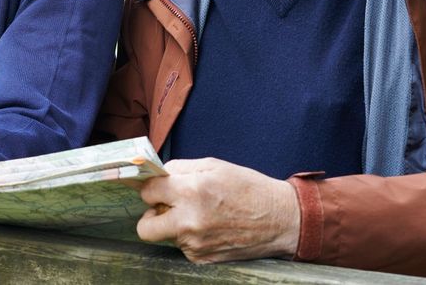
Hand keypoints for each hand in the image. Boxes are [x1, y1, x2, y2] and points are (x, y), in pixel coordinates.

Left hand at [136, 158, 299, 262]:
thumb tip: (157, 175)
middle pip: (144, 227)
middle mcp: (189, 222)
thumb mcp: (214, 165)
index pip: (147, 192)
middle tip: (165, 208)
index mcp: (190, 192)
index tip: (157, 188)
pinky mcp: (203, 259)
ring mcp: (196, 245)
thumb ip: (180, 168)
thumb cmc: (249, 189)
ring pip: (166, 236)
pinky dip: (190, 239)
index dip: (151, 187)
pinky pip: (183, 248)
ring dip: (175, 226)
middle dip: (151, 216)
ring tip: (200, 215)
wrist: (281, 220)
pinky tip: (210, 228)